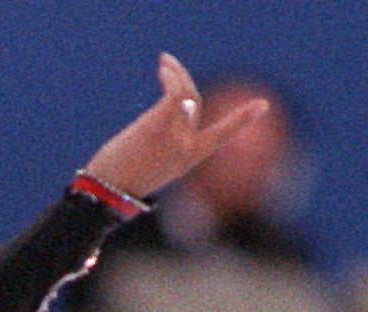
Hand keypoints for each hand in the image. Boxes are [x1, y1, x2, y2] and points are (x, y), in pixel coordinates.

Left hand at [85, 54, 267, 199]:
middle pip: (196, 105)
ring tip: (164, 62)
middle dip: (184, 81)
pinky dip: (171, 76)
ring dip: (176, 73)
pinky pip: (175, 93)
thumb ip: (162, 144)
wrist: (105, 193)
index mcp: (187, 161)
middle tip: (169, 67)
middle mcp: (185, 148)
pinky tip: (163, 67)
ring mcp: (173, 137)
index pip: (219, 137)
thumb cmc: (119, 181)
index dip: (241, 121)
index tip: (263, 105)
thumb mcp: (147, 166)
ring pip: (186, 94)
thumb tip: (158, 125)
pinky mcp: (159, 126)